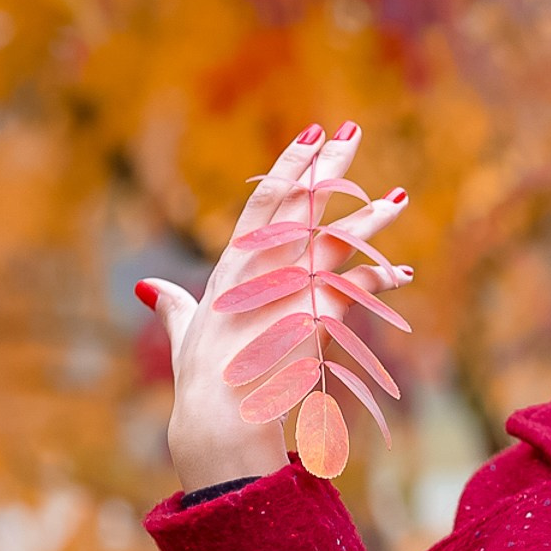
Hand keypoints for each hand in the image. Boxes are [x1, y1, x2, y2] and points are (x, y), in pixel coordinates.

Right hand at [137, 122, 413, 491]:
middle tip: (352, 132)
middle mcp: (264, 270)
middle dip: (328, 168)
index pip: (265, 201)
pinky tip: (403, 272)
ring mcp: (291, 291)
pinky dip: (381, 281)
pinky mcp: (316, 318)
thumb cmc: (200, 380)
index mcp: (233, 266)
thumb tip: (148, 287)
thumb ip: (172, 306)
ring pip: (338, 241)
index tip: (312, 134)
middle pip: (302, 206)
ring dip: (370, 217)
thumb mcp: (185, 334)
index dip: (289, 165)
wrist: (220, 417)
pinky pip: (357, 292)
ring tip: (399, 194)